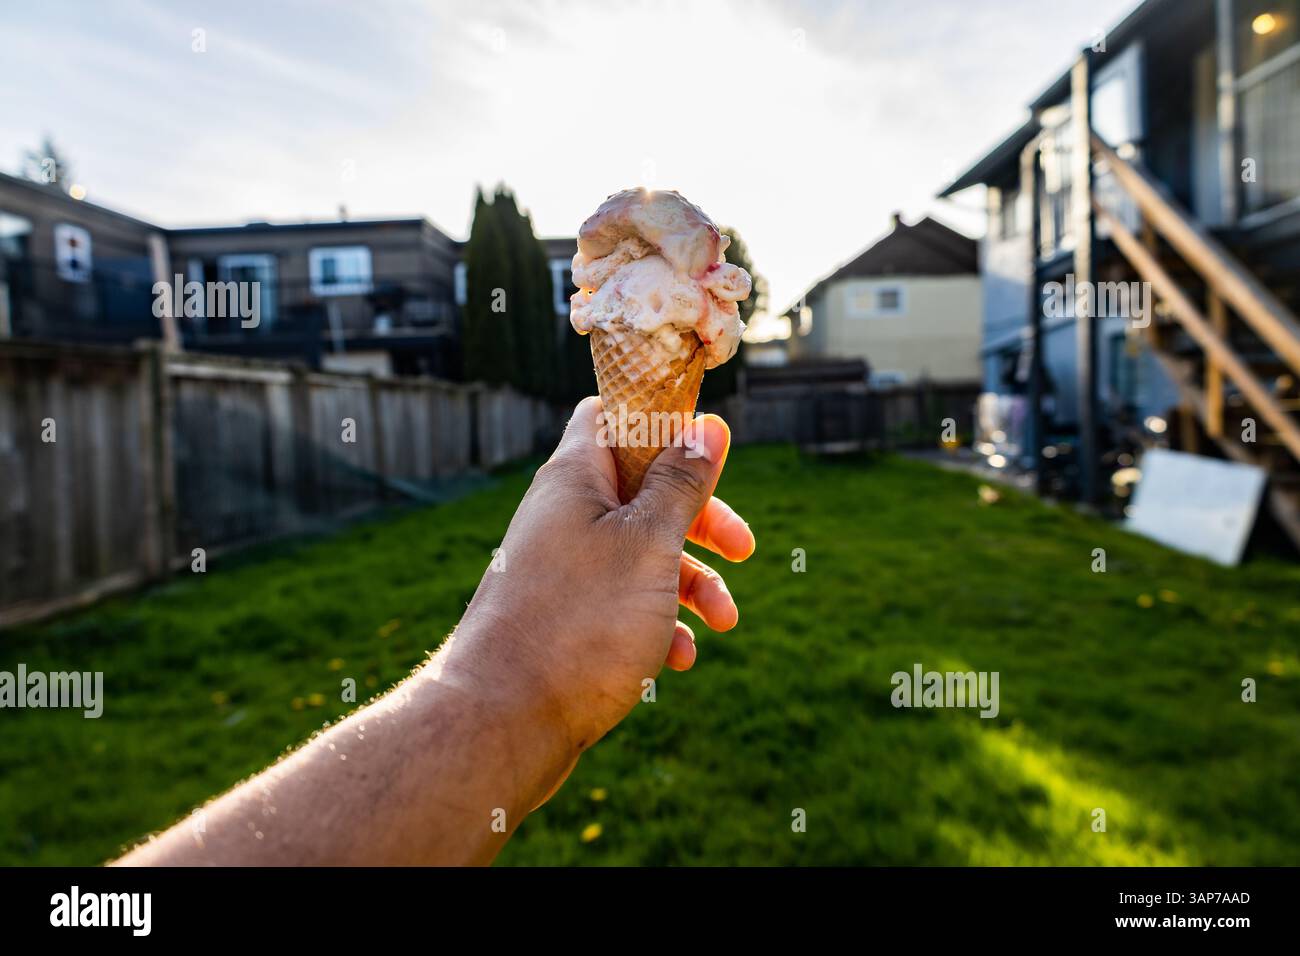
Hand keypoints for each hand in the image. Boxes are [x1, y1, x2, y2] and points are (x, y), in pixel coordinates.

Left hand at [441, 397, 754, 759]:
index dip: (662, 420)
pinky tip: (676, 660)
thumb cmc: (578, 622)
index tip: (707, 447)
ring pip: (639, 553)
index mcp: (575, 478)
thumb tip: (706, 426)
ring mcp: (562, 567)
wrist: (500, 722)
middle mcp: (563, 515)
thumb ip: (681, 484)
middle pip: (643, 490)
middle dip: (701, 520)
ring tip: (724, 622)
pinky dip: (656, 622)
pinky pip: (621, 602)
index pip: (614, 415)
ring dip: (689, 583)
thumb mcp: (648, 544)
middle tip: (744, 549)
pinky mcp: (564, 616)